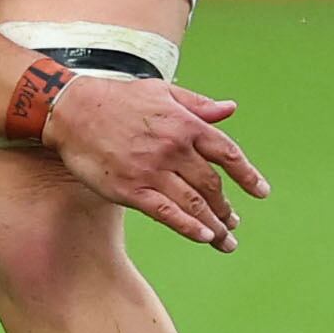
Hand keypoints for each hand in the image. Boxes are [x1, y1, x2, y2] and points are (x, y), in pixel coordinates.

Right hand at [41, 74, 267, 252]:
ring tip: (226, 240)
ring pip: (194, 203)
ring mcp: (151, 171)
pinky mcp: (130, 189)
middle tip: (235, 222)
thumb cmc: (118, 99)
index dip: (248, 175)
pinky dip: (188, 227)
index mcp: (185, 124)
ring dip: (215, 224)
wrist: (72, 110)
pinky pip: (166, 213)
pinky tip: (203, 237)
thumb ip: (198, 104)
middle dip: (227, 208)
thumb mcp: (162, 92)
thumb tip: (230, 109)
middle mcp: (173, 148)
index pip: (227, 154)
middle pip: (212, 185)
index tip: (261, 192)